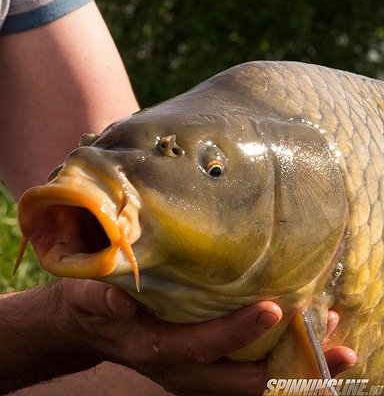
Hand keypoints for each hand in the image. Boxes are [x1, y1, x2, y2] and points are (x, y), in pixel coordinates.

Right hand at [55, 279, 355, 395]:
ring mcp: (197, 372)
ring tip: (337, 344)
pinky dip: (280, 359)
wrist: (90, 328)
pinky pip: (248, 369)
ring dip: (296, 367)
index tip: (275, 309)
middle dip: (292, 369)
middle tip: (339, 349)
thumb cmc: (92, 308)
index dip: (239, 332)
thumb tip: (120, 304)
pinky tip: (304, 336)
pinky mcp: (204, 364)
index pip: (204, 346)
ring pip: (253, 381)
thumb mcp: (89, 299)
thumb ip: (102, 300)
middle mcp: (184, 370)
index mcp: (157, 351)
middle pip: (244, 379)